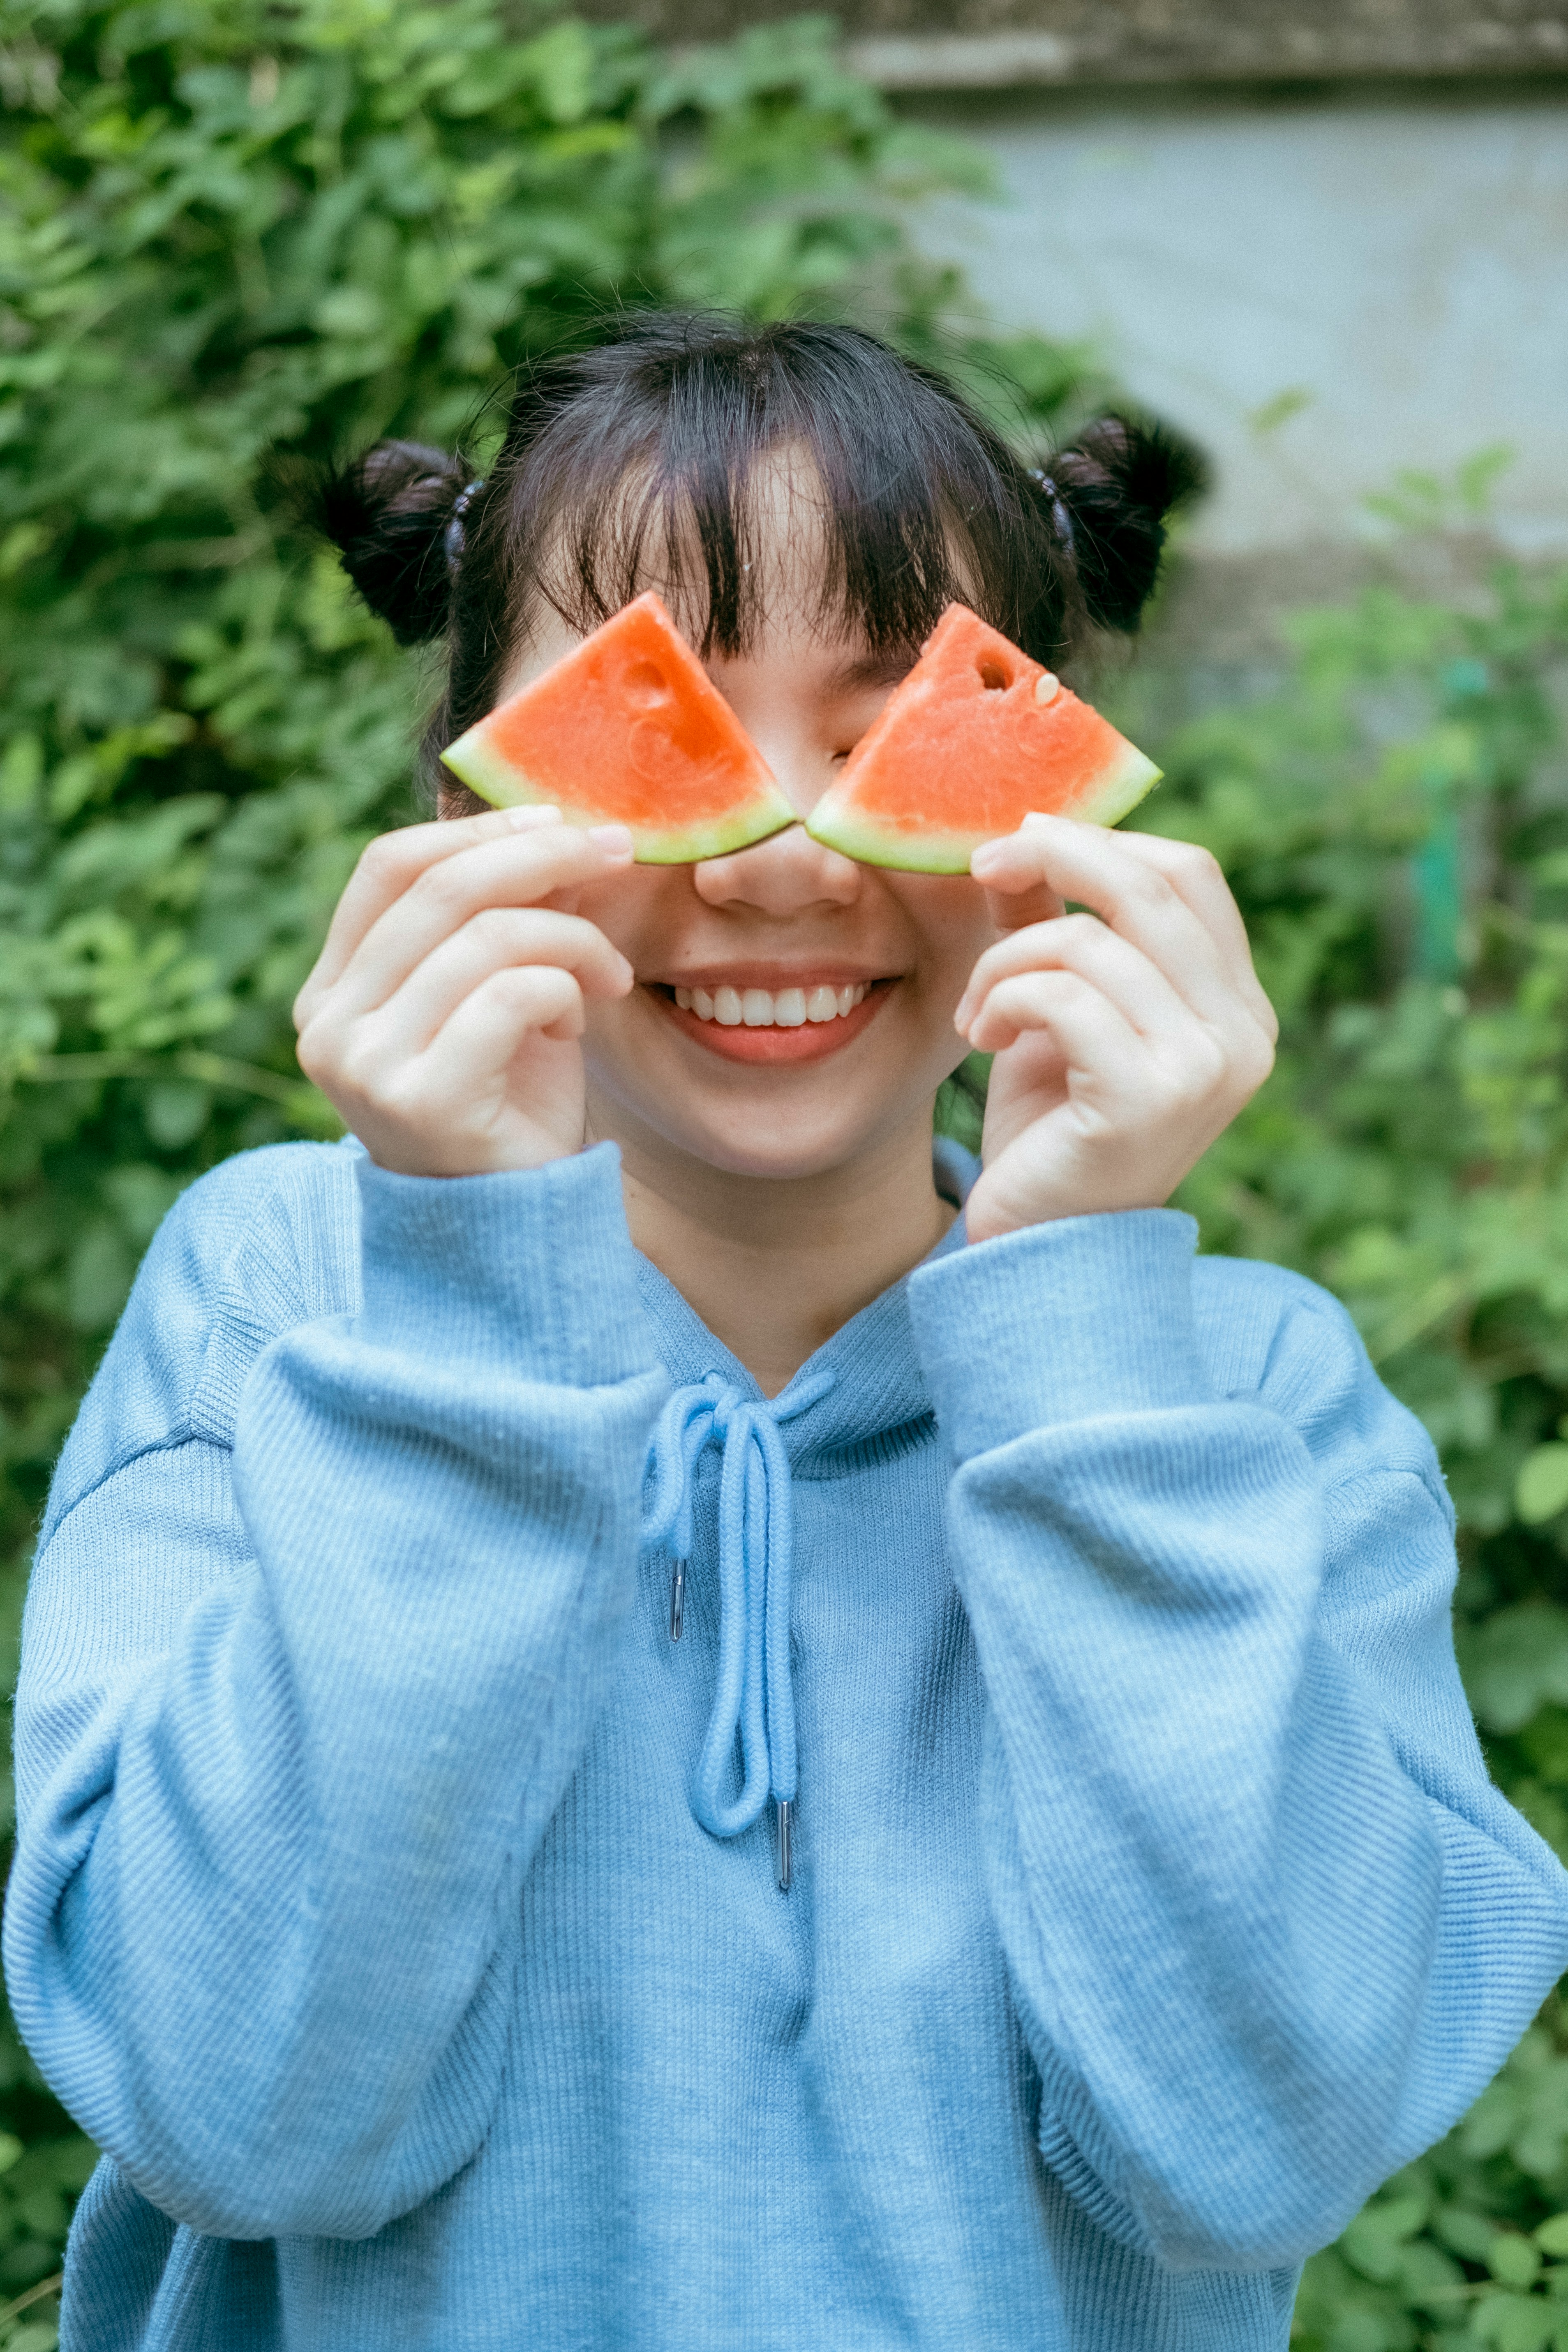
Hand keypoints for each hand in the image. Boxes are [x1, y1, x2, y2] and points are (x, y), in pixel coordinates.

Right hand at [294, 807, 634, 1176]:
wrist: (515, 1225)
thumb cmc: (509, 1105)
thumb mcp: (497, 994)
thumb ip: (502, 918)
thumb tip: (549, 825)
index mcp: (332, 990)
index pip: (389, 865)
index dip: (479, 830)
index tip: (559, 820)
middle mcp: (330, 1025)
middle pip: (443, 888)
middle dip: (546, 856)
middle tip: (619, 853)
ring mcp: (367, 1066)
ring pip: (489, 937)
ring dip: (574, 939)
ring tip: (609, 975)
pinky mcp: (423, 1101)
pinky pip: (511, 995)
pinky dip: (565, 991)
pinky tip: (580, 1024)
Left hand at [955, 814, 1276, 1243]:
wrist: (1039, 1248)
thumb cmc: (1051, 1130)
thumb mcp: (1056, 1010)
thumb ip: (1055, 924)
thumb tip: (1024, 834)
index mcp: (1237, 1007)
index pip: (1190, 874)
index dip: (1102, 837)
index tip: (1020, 840)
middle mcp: (1241, 1035)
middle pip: (1152, 886)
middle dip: (1055, 856)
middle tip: (984, 867)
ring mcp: (1204, 1069)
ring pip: (1090, 941)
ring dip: (1006, 960)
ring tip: (979, 1011)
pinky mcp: (1147, 1099)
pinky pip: (1061, 996)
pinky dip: (1003, 1000)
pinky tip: (983, 1038)